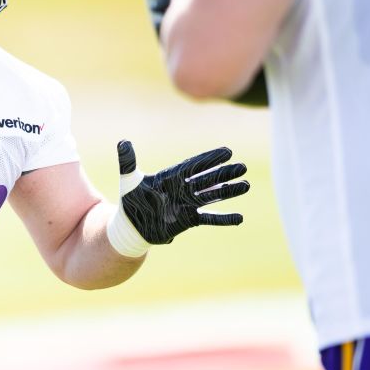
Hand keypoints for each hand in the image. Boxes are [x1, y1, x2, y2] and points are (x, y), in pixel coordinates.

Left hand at [116, 141, 248, 244]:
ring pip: (212, 196)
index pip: (194, 166)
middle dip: (224, 174)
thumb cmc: (130, 202)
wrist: (131, 227)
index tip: (227, 151)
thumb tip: (122, 143)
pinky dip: (223, 219)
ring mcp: (187, 205)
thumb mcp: (128, 180)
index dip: (210, 159)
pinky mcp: (188, 220)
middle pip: (207, 180)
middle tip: (243, 167)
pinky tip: (240, 217)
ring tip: (246, 185)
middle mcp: (182, 189)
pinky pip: (209, 218)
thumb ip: (128, 162)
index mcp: (171, 177)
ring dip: (228, 192)